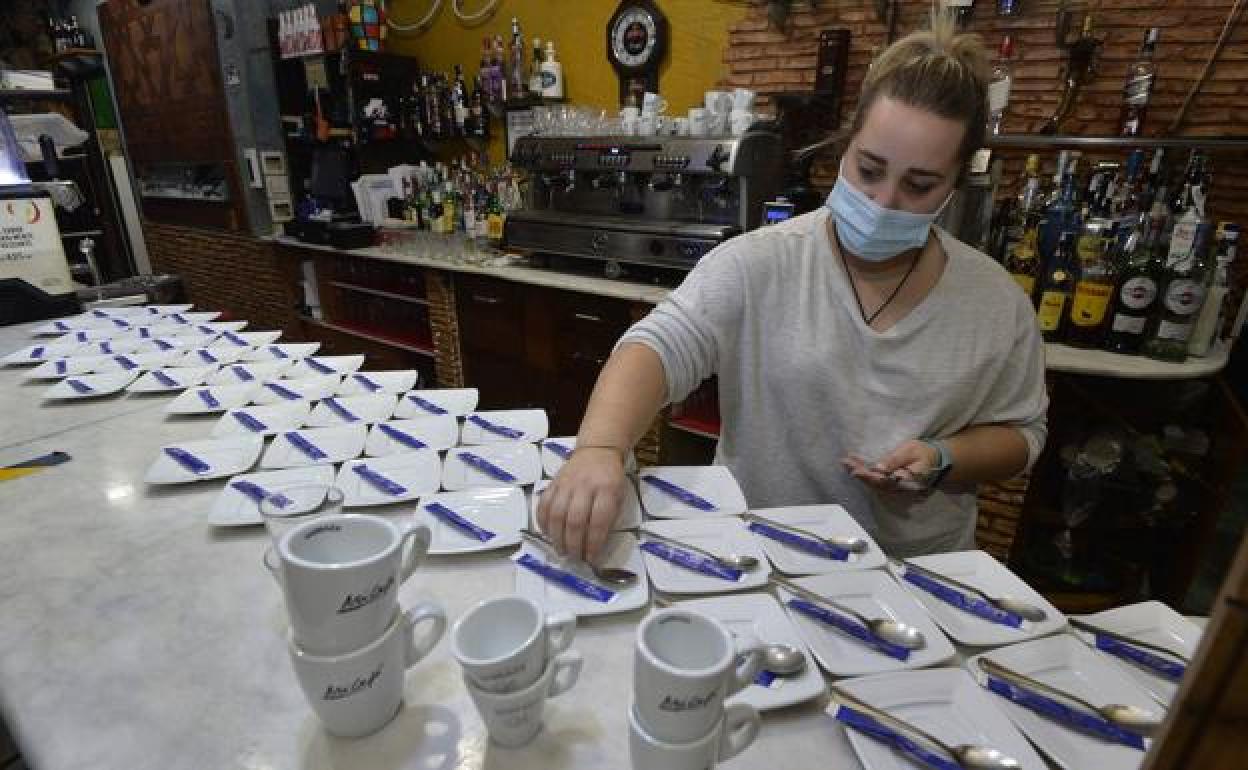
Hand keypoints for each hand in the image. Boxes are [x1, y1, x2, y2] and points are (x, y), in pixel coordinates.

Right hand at [536, 446, 626, 562]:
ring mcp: (566, 483)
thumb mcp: (619, 496)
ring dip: (557, 537)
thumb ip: (608, 517)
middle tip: (574, 558)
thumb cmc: (611, 478)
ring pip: (556, 514)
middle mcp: (585, 486)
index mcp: (607, 489)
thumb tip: (595, 545)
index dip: (594, 543)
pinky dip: (542, 522)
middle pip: (575, 520)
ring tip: (560, 551)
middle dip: (574, 544)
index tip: (592, 559)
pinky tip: (547, 534)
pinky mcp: (553, 482)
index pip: (598, 521)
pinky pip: (543, 504)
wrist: (597, 451)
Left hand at [842, 439, 940, 493]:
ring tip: (845, 462)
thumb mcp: (912, 451)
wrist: (932, 461)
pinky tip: (852, 464)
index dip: (869, 476)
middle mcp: (898, 488)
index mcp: (906, 480)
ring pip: (873, 483)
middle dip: (859, 473)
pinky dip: (862, 473)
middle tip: (846, 462)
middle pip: (875, 483)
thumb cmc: (922, 453)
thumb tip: (879, 468)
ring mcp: (894, 488)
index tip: (856, 470)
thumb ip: (896, 460)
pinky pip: (874, 480)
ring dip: (858, 472)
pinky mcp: (889, 484)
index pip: (884, 481)